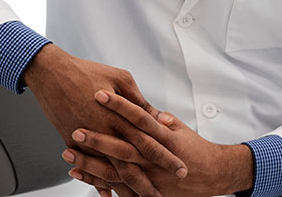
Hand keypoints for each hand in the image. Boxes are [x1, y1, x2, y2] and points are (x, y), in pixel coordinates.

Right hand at [22, 45, 186, 194]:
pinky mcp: (73, 142)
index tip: (179, 168)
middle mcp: (106, 131)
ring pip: (112, 171)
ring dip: (126, 188)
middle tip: (162, 194)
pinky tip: (108, 193)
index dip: (166, 157)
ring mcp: (89, 140)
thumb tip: (156, 116)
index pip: (150, 142)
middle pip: (133, 163)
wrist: (52, 74)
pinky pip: (89, 167)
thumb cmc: (85, 72)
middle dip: (149, 181)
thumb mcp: (120, 78)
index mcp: (121, 116)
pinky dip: (99, 182)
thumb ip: (139, 101)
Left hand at [65, 91, 254, 196]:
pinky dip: (97, 181)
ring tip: (68, 153)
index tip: (99, 93)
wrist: (213, 175)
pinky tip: (78, 172)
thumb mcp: (180, 128)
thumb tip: (144, 108)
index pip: (138, 117)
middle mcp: (155, 158)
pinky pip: (117, 186)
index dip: (118, 105)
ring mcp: (149, 176)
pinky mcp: (144, 189)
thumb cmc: (194, 148)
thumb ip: (160, 117)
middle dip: (98, 139)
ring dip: (90, 163)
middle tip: (76, 128)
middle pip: (123, 147)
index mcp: (164, 137)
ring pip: (116, 171)